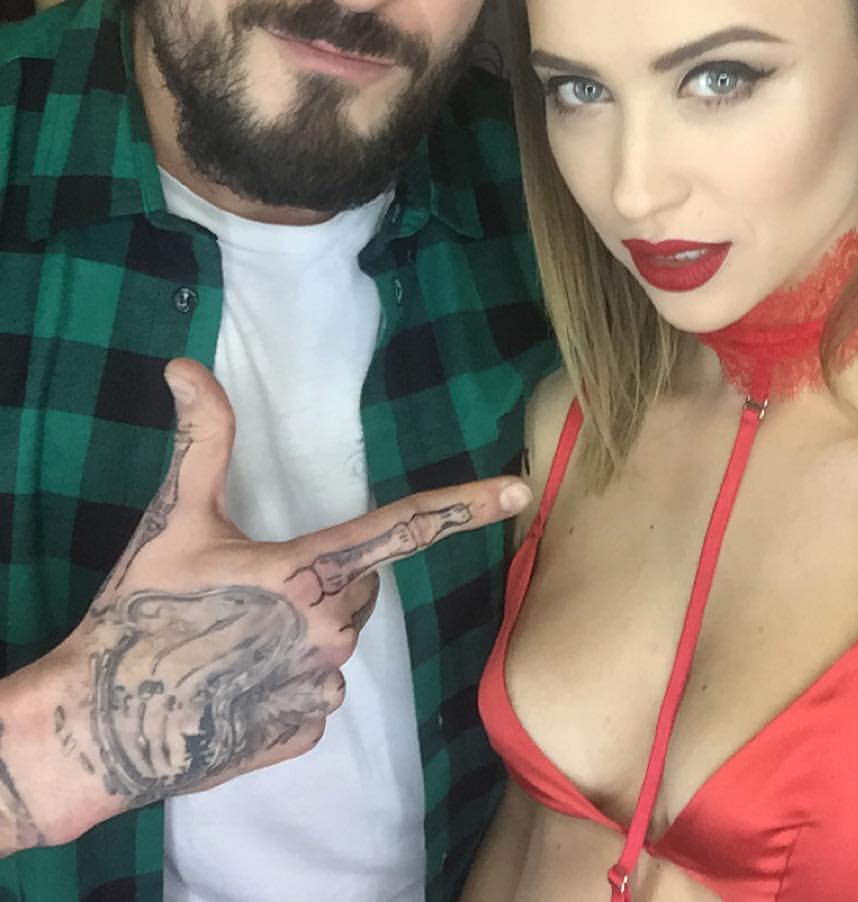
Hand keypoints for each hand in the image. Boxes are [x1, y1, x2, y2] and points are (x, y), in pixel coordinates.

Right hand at [0, 358, 530, 852]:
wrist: (99, 727)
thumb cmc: (139, 615)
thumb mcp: (172, 520)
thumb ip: (200, 440)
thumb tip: (184, 366)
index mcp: (307, 572)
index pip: (403, 527)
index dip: (465, 503)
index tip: (519, 490)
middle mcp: (330, 632)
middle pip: (357, 587)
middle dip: (322, 580)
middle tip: (251, 592)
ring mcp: (321, 688)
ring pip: (337, 639)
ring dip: (303, 631)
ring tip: (235, 641)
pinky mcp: (306, 730)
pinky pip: (318, 690)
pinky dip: (289, 681)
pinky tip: (238, 683)